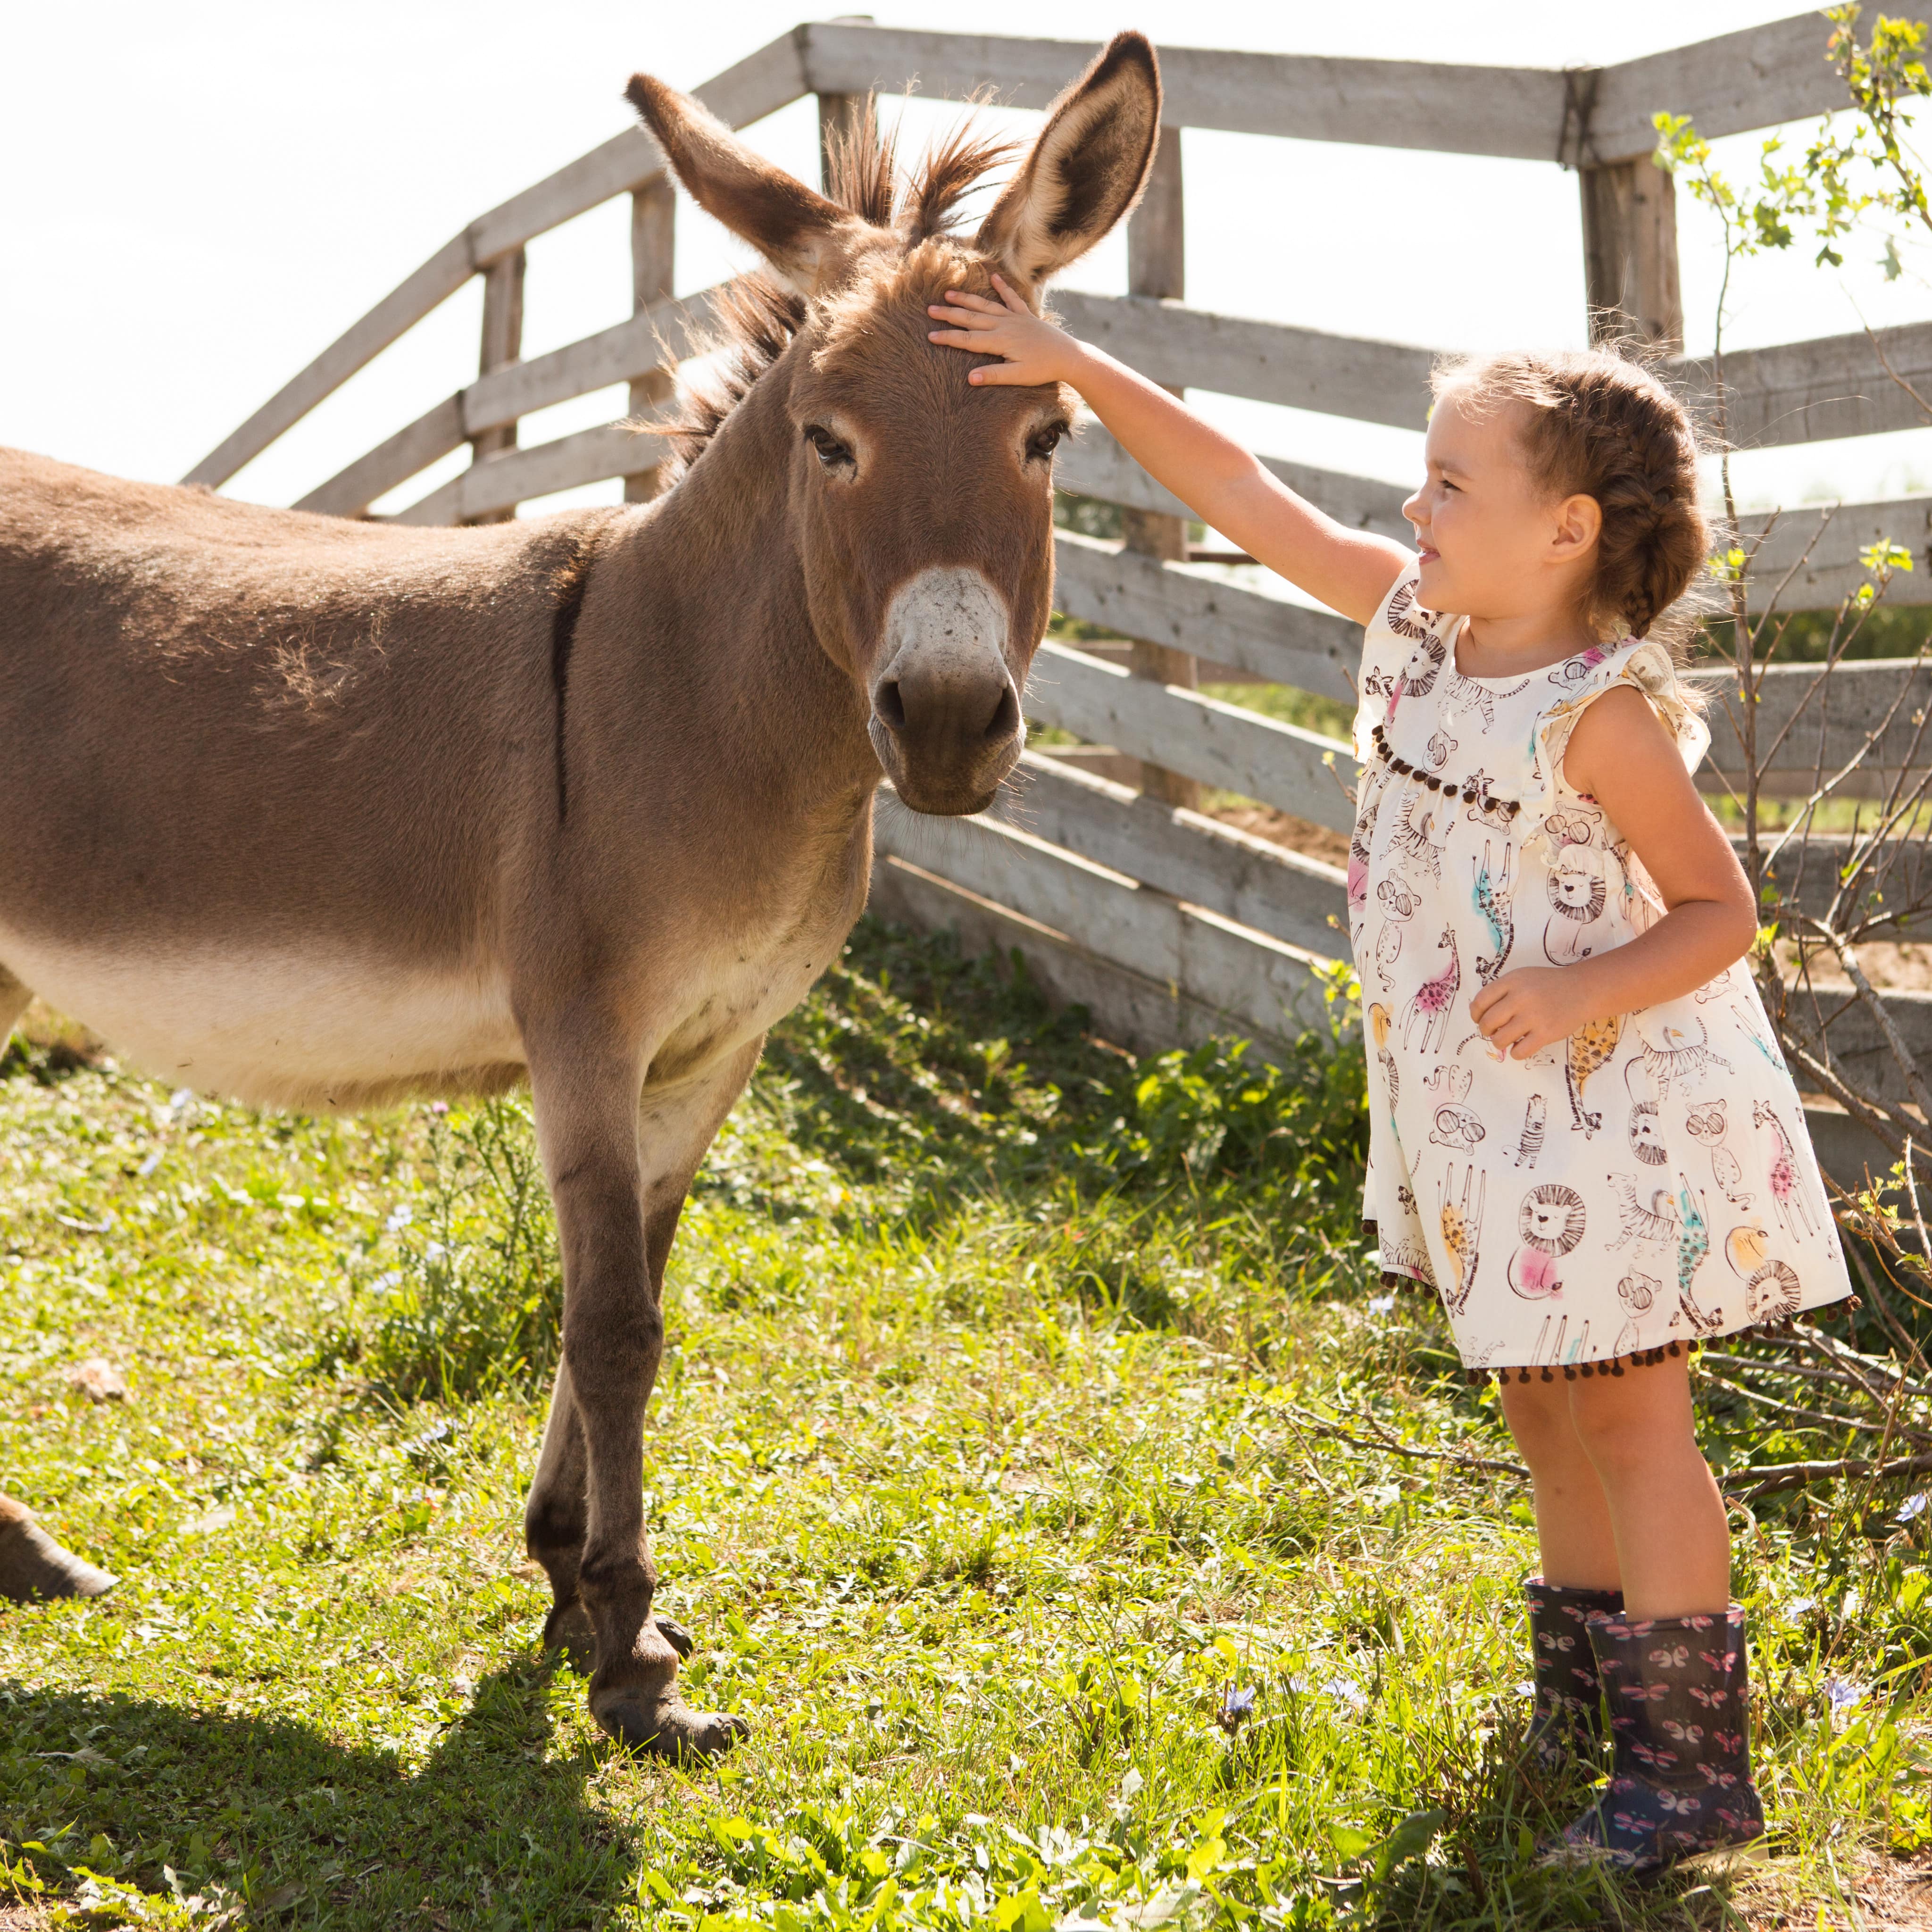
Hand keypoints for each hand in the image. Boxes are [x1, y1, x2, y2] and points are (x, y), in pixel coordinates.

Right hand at [926, 274, 1077, 385]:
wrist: (1069, 356)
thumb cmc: (1043, 369)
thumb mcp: (1018, 377)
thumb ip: (994, 376)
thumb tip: (970, 378)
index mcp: (1000, 341)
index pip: (968, 339)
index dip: (948, 337)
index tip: (930, 336)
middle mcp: (1004, 325)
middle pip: (971, 318)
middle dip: (949, 314)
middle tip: (930, 310)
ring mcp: (1014, 317)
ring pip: (985, 306)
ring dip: (967, 299)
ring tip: (949, 293)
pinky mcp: (1025, 315)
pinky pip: (1011, 298)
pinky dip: (1002, 287)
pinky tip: (993, 277)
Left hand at [1468, 967, 1599, 1059]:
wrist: (1582, 990)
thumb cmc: (1548, 985)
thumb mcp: (1522, 977)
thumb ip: (1501, 991)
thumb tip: (1477, 1012)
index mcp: (1512, 981)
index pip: (1480, 1001)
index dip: (1475, 1014)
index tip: (1479, 1018)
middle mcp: (1521, 998)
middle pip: (1487, 1022)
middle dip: (1485, 1030)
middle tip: (1492, 1031)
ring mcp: (1534, 1016)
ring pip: (1500, 1039)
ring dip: (1499, 1042)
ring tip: (1506, 1038)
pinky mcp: (1546, 1033)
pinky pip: (1519, 1052)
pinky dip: (1515, 1052)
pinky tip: (1521, 1046)